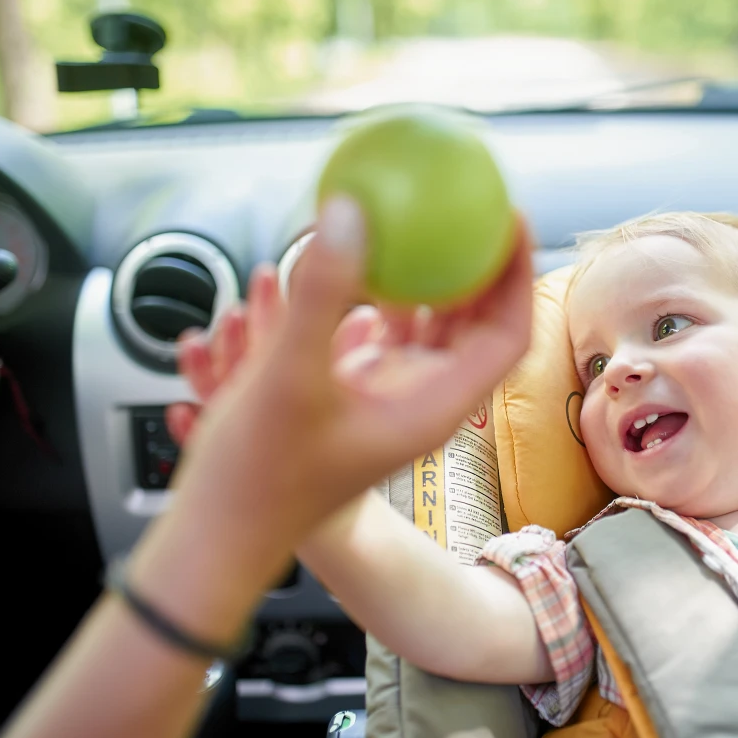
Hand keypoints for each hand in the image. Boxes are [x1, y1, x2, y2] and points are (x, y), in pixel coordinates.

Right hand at [165, 196, 533, 548]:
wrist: (221, 532)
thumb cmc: (260, 477)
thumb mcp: (289, 376)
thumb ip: (320, 294)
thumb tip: (350, 213)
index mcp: (433, 407)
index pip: (506, 332)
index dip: (516, 272)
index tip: (508, 217)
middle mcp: (423, 400)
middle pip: (478, 322)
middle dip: (483, 264)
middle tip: (471, 205)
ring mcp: (392, 395)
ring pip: (434, 324)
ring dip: (436, 275)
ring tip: (429, 221)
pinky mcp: (359, 390)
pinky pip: (388, 329)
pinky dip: (387, 292)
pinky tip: (364, 256)